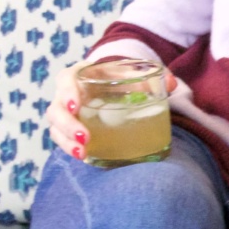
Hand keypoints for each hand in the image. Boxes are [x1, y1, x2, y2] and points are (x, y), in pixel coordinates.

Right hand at [45, 59, 177, 161]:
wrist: (115, 83)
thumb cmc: (122, 76)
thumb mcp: (136, 71)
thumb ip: (155, 74)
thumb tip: (172, 84)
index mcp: (80, 74)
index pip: (66, 80)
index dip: (67, 92)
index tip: (76, 105)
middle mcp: (68, 94)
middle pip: (56, 109)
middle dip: (67, 124)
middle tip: (85, 137)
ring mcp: (67, 114)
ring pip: (56, 127)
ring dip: (66, 141)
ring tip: (82, 153)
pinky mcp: (71, 129)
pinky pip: (62, 140)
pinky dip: (70, 148)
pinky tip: (84, 157)